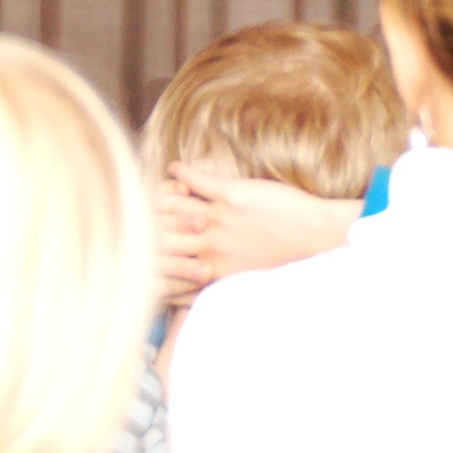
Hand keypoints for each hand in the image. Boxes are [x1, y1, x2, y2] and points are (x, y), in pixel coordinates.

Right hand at [155, 162, 360, 303]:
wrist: (316, 237)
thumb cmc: (283, 261)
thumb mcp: (241, 277)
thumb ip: (212, 278)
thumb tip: (193, 284)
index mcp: (209, 269)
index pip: (161, 262)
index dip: (145, 253)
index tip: (140, 243)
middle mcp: (209, 246)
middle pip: (158, 235)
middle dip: (143, 225)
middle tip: (136, 212)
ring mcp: (220, 219)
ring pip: (171, 206)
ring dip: (159, 198)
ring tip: (156, 191)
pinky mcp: (234, 195)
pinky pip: (197, 180)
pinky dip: (181, 172)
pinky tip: (174, 168)